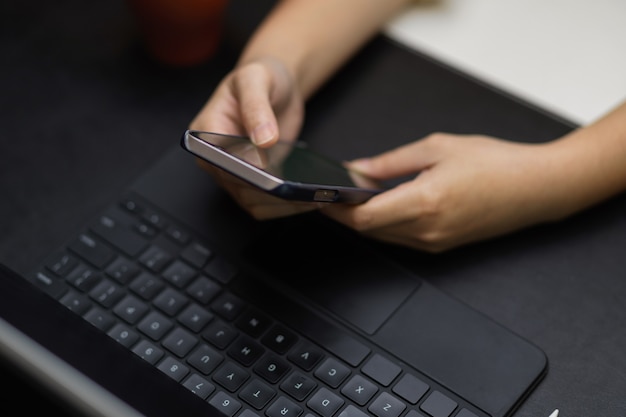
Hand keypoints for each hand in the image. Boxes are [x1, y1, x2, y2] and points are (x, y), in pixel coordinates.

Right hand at [189, 57, 319, 217]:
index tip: (269, 174)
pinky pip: (266, 203)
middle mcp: (215, 159)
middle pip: (238, 187)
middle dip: (269, 193)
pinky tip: (309, 199)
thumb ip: (257, 107)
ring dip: (281, 205)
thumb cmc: (260, 77)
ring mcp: (234, 174)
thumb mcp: (256, 79)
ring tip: (312, 198)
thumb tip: (262, 141)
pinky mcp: (254, 182)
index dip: (244, 172)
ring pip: (253, 202)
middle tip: (300, 192)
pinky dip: (286, 205)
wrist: (275, 86)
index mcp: (205, 133)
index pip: (220, 162)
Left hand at [321, 133, 567, 252]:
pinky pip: (401, 239)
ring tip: (350, 197)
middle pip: (369, 230)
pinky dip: (384, 224)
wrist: (537, 188)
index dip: (336, 210)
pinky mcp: (442, 246)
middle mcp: (427, 230)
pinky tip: (380, 205)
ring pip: (383, 236)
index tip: (318, 196)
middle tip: (327, 194)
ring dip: (363, 220)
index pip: (364, 217)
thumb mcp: (437, 148)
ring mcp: (435, 243)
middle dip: (344, 215)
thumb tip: (358, 169)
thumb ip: (392, 162)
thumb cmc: (495, 162)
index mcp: (425, 203)